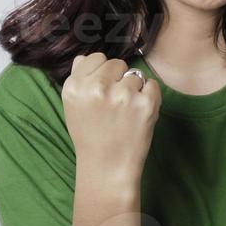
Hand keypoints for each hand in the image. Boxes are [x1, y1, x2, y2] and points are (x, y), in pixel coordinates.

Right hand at [61, 53, 161, 177]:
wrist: (107, 168)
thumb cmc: (91, 137)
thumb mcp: (73, 107)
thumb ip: (78, 79)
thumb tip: (83, 57)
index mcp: (75, 86)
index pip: (95, 58)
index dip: (102, 74)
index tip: (102, 92)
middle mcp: (97, 87)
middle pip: (117, 63)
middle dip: (118, 80)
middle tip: (115, 105)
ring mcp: (122, 95)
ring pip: (135, 75)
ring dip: (135, 91)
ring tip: (125, 114)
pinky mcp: (145, 104)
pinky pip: (152, 85)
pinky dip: (150, 98)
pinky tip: (138, 114)